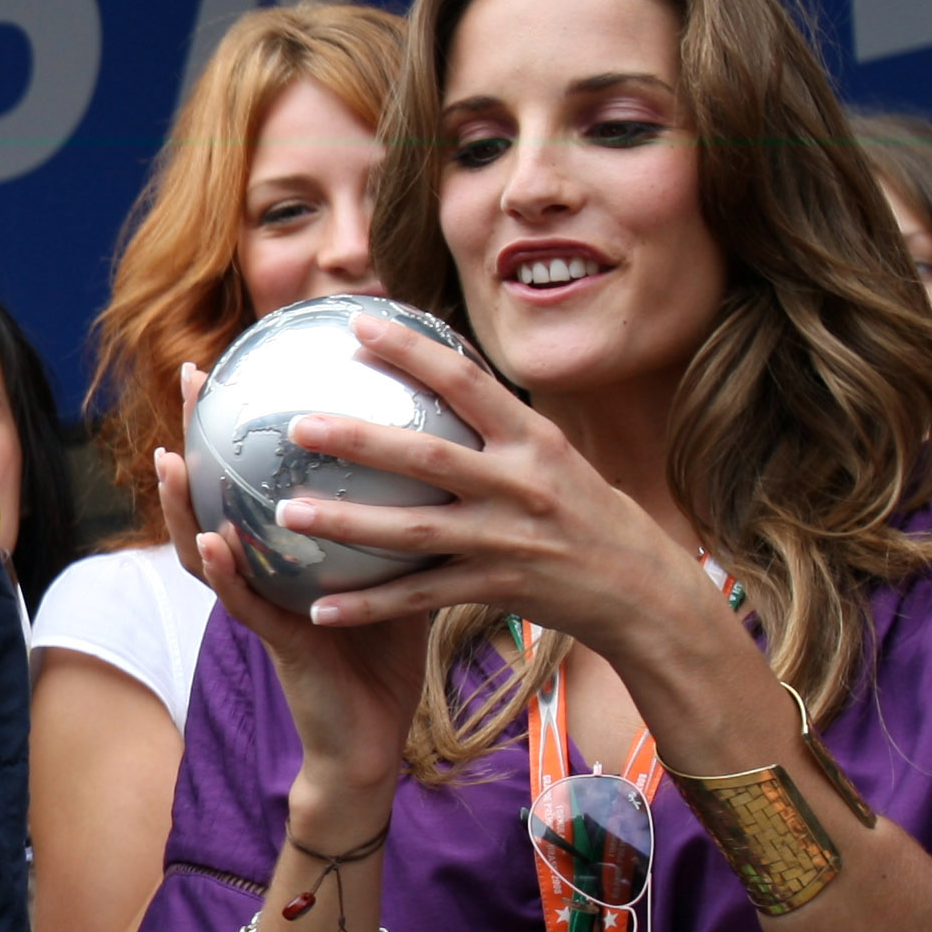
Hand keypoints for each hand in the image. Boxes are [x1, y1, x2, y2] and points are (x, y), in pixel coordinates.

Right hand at [156, 365, 426, 804]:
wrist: (374, 737)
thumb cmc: (385, 652)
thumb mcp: (398, 565)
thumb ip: (403, 512)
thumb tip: (443, 439)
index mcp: (287, 548)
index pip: (253, 472)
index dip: (242, 419)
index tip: (241, 357)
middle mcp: (263, 569)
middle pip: (214, 492)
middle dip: (195, 433)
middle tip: (190, 378)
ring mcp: (263, 605)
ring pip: (203, 547)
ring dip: (182, 503)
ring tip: (169, 457)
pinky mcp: (277, 643)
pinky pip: (243, 603)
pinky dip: (223, 572)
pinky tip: (212, 541)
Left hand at [259, 311, 720, 669]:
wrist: (644, 592)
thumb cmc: (588, 514)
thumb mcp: (555, 455)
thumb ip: (497, 425)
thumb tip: (436, 367)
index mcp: (534, 441)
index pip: (466, 382)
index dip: (411, 350)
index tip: (357, 323)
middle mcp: (520, 485)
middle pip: (425, 456)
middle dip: (357, 439)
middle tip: (297, 426)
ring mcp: (507, 541)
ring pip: (412, 531)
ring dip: (346, 522)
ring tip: (287, 511)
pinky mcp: (498, 590)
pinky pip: (421, 598)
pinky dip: (369, 605)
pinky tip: (319, 608)